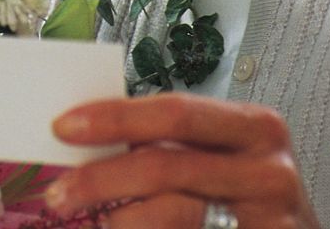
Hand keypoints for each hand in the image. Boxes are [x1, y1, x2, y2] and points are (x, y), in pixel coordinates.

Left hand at [42, 93, 321, 227]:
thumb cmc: (249, 193)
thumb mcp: (222, 155)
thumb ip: (171, 142)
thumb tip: (87, 135)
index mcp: (255, 127)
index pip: (175, 112)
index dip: (115, 117)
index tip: (63, 126)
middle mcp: (270, 171)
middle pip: (167, 166)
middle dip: (102, 177)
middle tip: (58, 191)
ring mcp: (271, 220)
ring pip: (174, 214)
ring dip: (117, 219)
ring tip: (86, 218)